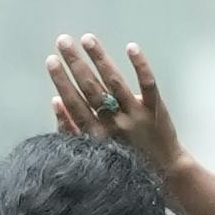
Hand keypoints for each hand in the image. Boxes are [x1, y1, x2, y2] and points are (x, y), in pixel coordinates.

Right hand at [47, 31, 182, 182]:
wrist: (163, 175)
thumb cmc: (123, 163)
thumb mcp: (93, 151)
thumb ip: (71, 129)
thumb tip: (56, 101)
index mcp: (96, 135)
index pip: (74, 103)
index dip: (61, 81)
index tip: (51, 60)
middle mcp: (114, 124)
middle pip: (91, 89)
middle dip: (75, 63)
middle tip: (63, 41)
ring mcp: (136, 116)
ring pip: (115, 83)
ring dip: (100, 59)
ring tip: (87, 39)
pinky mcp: (155, 110)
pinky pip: (148, 85)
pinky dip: (140, 66)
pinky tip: (130, 47)